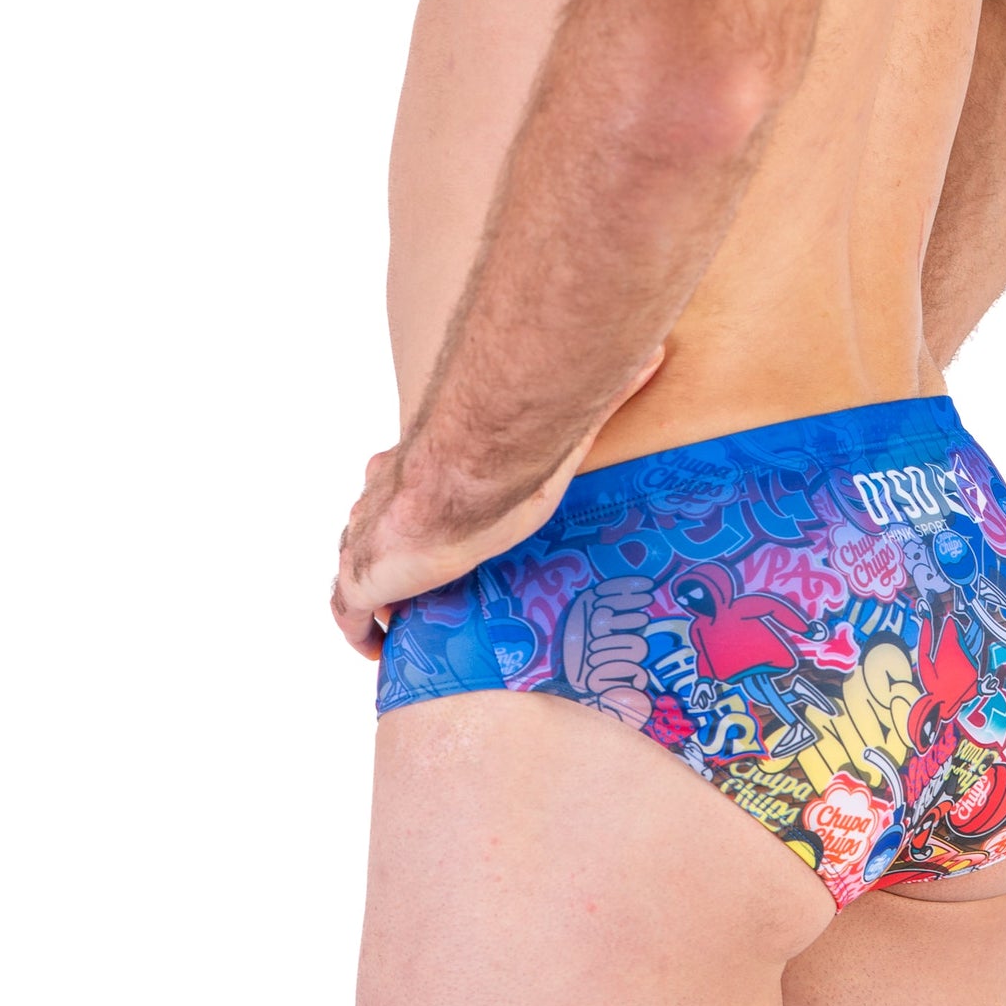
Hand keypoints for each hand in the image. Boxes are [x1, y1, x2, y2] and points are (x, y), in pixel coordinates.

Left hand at [330, 347, 665, 656]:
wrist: (462, 479)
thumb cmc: (506, 457)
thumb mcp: (557, 431)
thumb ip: (604, 395)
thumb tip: (658, 355)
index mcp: (411, 464)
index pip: (395, 482)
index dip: (409, 510)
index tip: (432, 535)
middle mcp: (378, 499)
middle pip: (373, 529)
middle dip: (394, 557)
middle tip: (428, 587)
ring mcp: (364, 540)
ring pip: (359, 569)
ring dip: (380, 594)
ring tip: (413, 619)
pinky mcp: (359, 580)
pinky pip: (347, 618)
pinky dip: (360, 634)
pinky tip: (383, 650)